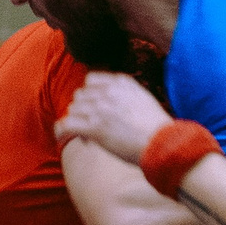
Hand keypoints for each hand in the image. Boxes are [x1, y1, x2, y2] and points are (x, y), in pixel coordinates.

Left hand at [57, 71, 171, 167]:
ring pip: (73, 109)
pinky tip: (61, 137)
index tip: (95, 109)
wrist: (163, 144)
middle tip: (92, 127)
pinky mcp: (94, 127)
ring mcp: (100, 109)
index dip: (90, 95)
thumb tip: (114, 106)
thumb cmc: (157, 129)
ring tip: (86, 137)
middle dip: (83, 111)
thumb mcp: (144, 100)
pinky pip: (66, 124)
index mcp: (121, 83)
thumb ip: (126, 96)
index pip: (91, 80)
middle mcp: (108, 92)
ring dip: (76, 122)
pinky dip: (61, 131)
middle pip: (80, 95)